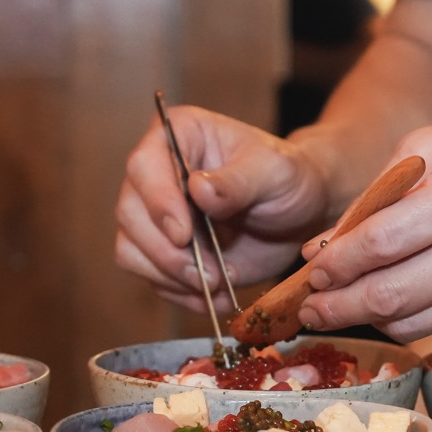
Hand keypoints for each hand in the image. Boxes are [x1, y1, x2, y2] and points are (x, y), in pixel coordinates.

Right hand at [115, 105, 330, 313]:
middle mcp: (157, 174)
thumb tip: (198, 189)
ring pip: (132, 251)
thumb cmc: (289, 179)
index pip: (144, 166)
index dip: (158, 203)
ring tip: (218, 284)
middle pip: (131, 214)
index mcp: (179, 136)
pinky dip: (182, 294)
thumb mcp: (275, 173)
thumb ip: (238, 181)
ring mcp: (156, 215)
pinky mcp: (164, 251)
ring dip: (172, 276)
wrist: (300, 213)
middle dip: (167, 252)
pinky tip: (218, 296)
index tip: (183, 234)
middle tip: (208, 272)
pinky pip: (154, 279)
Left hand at [294, 109, 431, 341]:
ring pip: (414, 321)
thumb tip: (325, 248)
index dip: (338, 262)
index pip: (384, 242)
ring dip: (367, 320)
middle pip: (394, 294)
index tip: (312, 269)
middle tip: (308, 307)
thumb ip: (377, 195)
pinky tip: (387, 302)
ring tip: (338, 309)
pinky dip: (406, 318)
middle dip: (339, 305)